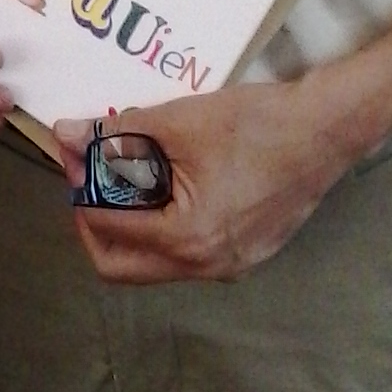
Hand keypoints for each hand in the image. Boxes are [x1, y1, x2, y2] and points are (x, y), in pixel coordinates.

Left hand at [54, 76, 355, 282]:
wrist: (326, 130)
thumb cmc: (254, 124)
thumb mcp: (176, 123)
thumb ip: (115, 135)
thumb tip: (65, 135)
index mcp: (186, 240)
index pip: (104, 230)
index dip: (78, 188)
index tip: (74, 153)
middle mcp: (206, 268)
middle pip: (122, 266)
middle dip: (94, 222)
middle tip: (88, 177)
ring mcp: (229, 268)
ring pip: (154, 262)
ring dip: (128, 223)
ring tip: (124, 172)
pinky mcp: (245, 256)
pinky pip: (185, 253)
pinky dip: (162, 224)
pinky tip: (164, 181)